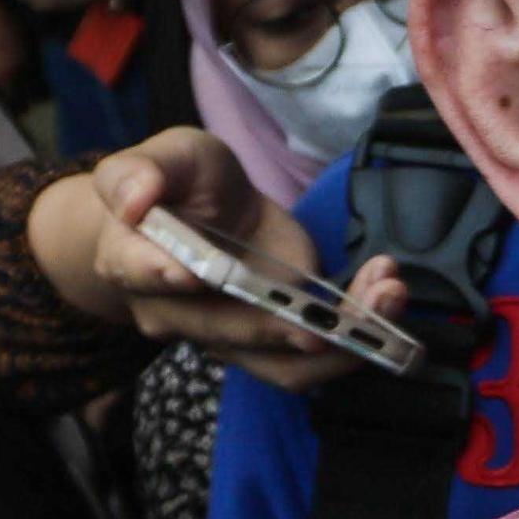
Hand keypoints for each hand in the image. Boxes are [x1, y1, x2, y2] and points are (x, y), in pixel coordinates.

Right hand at [78, 130, 410, 391]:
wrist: (200, 211)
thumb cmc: (180, 183)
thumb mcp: (170, 156)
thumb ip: (142, 171)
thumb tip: (135, 198)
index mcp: (131, 258)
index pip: (139, 273)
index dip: (162, 274)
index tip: (195, 270)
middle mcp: (173, 312)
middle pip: (224, 329)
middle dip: (287, 317)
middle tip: (344, 291)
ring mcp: (224, 337)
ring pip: (278, 361)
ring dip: (341, 341)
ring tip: (387, 293)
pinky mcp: (270, 343)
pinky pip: (312, 359)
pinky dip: (357, 338)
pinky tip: (384, 294)